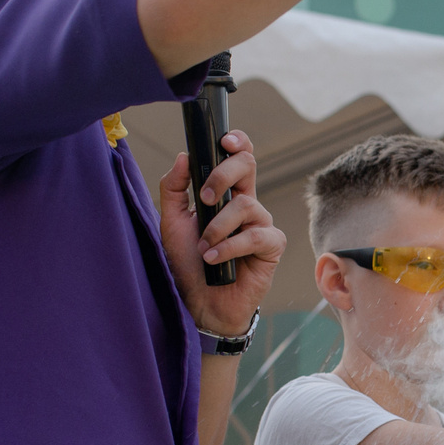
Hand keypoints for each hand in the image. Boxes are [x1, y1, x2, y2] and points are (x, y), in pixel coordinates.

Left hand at [157, 127, 284, 338]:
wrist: (200, 304)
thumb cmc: (188, 264)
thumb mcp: (172, 223)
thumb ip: (174, 189)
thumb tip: (184, 156)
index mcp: (227, 194)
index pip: (239, 158)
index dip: (237, 142)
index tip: (224, 140)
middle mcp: (247, 204)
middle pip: (248, 166)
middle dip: (223, 175)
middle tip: (204, 200)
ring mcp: (261, 224)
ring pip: (246, 204)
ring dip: (218, 227)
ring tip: (203, 248)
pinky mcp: (271, 247)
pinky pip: (256, 235)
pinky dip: (230, 247)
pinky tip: (214, 260)